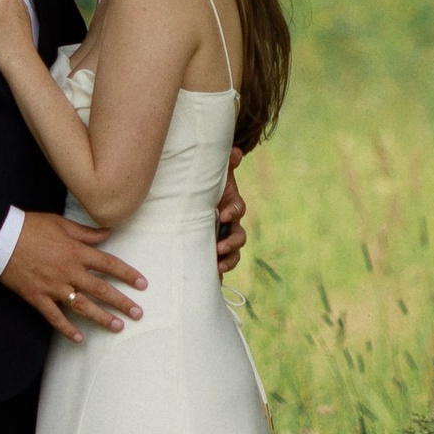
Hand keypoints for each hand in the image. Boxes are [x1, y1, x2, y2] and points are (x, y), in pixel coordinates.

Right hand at [0, 209, 145, 342]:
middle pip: (101, 289)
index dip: (127, 274)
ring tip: (117, 327)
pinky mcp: (38, 297)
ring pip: (82, 306)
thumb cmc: (31, 227)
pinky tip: (79, 339)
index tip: (142, 284)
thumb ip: (86, 232)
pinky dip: (67, 329)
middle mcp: (69, 271)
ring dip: (101, 317)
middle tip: (137, 313)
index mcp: (76, 252)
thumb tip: (107, 233)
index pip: (109, 264)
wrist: (1, 238)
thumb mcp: (61, 223)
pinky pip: (55, 317)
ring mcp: (54, 287)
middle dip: (121, 302)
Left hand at [215, 149, 247, 280]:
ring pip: (234, 254)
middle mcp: (229, 225)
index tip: (222, 216)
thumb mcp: (214, 175)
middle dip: (232, 244)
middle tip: (220, 247)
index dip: (233, 213)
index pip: (238, 210)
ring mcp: (223, 240)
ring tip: (218, 266)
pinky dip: (219, 275)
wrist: (194, 202)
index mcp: (231, 206)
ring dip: (228, 261)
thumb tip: (236, 151)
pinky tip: (214, 282)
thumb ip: (226, 164)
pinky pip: (221, 266)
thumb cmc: (206, 187)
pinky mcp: (214, 252)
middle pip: (239, 237)